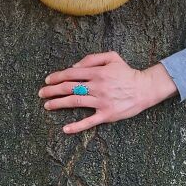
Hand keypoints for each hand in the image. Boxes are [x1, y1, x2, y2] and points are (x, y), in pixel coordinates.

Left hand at [38, 51, 177, 134]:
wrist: (144, 89)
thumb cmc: (126, 73)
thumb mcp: (112, 57)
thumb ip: (92, 58)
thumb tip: (74, 66)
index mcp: (97, 72)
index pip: (71, 73)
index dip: (57, 76)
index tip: (48, 80)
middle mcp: (97, 86)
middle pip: (69, 87)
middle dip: (52, 90)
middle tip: (41, 93)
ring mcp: (101, 101)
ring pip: (75, 102)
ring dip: (58, 104)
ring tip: (47, 105)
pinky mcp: (107, 114)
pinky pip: (89, 121)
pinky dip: (77, 126)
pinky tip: (65, 129)